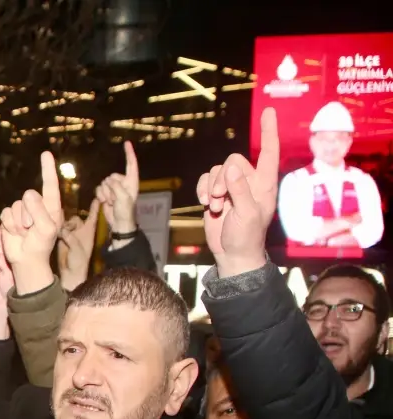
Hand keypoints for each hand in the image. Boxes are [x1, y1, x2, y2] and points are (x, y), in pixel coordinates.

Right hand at [0, 151, 63, 292]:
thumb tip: (27, 196)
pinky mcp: (10, 218)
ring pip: (15, 205)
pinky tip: (15, 233)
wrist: (26, 260)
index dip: (48, 169)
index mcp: (51, 206)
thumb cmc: (41, 246)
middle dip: (27, 213)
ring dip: (17, 222)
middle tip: (31, 229)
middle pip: (28, 196)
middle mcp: (37, 206)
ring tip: (24, 233)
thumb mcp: (47, 228)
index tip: (46, 154)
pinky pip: (5, 213)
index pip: (50, 184)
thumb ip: (39, 211)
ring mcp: (23, 212)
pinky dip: (9, 225)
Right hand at [57, 198, 100, 290]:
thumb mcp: (77, 248)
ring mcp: (70, 234)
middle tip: (67, 231)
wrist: (70, 273)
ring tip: (59, 235)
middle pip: (75, 218)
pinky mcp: (60, 238)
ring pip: (65, 223)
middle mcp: (79, 231)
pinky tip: (53, 233)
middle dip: (70, 222)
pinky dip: (56, 230)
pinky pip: (58, 229)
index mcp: (88, 231)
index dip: (95, 207)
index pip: (93, 216)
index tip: (97, 198)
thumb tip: (60, 229)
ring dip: (62, 227)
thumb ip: (70, 236)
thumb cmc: (79, 261)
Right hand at [95, 141, 138, 234]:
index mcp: (131, 181)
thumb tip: (109, 181)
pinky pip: (99, 188)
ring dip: (105, 194)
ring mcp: (114, 188)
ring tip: (111, 202)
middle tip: (115, 199)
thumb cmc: (125, 211)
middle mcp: (123, 182)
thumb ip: (117, 186)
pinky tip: (105, 202)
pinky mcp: (106, 193)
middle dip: (110, 188)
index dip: (129, 153)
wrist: (118, 223)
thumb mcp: (123, 198)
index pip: (131, 164)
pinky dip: (100, 195)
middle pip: (111, 176)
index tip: (127, 143)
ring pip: (103, 183)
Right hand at [197, 107, 279, 276]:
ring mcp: (231, 187)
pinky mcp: (215, 194)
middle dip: (222, 179)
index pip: (269, 152)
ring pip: (217, 170)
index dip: (269, 132)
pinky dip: (203, 190)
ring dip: (212, 188)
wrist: (232, 253)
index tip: (269, 111)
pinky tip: (206, 204)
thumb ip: (240, 190)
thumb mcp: (247, 214)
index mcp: (264, 183)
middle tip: (221, 199)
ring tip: (216, 207)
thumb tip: (230, 169)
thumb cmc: (247, 236)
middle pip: (232, 160)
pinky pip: (206, 180)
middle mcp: (249, 181)